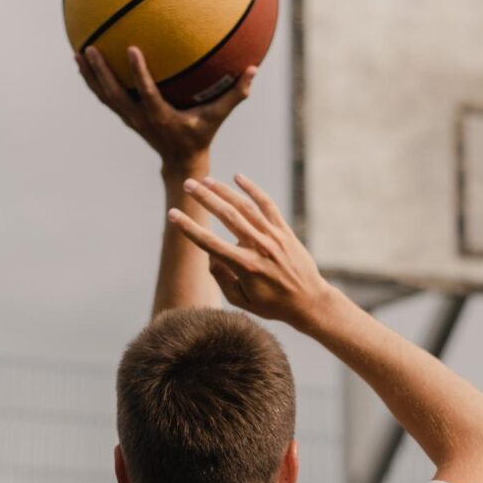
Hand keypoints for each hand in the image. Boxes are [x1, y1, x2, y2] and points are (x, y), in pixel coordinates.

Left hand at [77, 45, 255, 174]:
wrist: (181, 162)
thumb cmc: (202, 135)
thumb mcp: (218, 117)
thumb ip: (236, 94)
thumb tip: (254, 68)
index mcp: (160, 116)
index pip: (146, 93)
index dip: (137, 73)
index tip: (131, 49)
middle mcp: (140, 118)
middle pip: (114, 94)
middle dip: (101, 73)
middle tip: (90, 48)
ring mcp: (130, 118)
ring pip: (104, 96)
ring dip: (90, 77)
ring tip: (78, 53)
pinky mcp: (126, 117)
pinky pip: (105, 98)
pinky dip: (93, 82)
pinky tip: (84, 64)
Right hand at [167, 174, 334, 326]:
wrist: (309, 301)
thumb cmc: (272, 305)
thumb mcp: (241, 301)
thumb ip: (222, 278)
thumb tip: (210, 255)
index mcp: (245, 266)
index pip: (210, 243)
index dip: (189, 228)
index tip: (173, 214)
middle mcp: (259, 247)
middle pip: (227, 216)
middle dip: (205, 198)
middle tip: (187, 184)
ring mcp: (273, 236)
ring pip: (245, 206)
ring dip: (224, 191)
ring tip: (206, 180)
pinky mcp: (284, 231)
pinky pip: (267, 205)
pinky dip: (253, 190)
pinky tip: (238, 177)